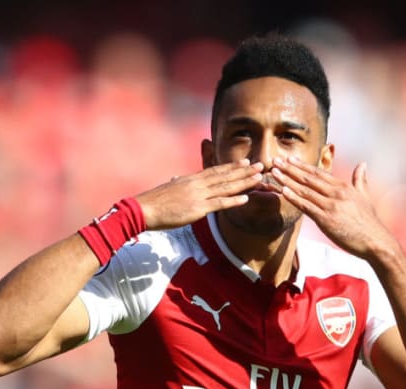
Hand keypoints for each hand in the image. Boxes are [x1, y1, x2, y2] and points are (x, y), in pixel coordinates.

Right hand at [136, 159, 263, 229]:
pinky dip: (234, 201)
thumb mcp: (168, 188)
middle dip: (244, 171)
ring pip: (226, 187)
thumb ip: (176, 182)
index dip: (232, 166)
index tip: (245, 161)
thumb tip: (175, 178)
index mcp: (191, 179)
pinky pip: (220, 204)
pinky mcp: (198, 208)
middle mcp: (198, 184)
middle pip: (225, 176)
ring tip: (259, 178)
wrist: (144, 209)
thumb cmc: (154, 201)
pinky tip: (246, 198)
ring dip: (244, 182)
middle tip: (261, 165)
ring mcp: (199, 195)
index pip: (216, 170)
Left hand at [271, 156, 398, 259]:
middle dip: (290, 168)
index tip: (288, 158)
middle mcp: (336, 193)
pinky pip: (306, 206)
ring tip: (274, 173)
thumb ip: (360, 180)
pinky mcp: (326, 219)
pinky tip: (283, 191)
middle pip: (308, 178)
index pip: (318, 173)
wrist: (376, 242)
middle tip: (275, 160)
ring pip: (304, 190)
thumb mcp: (365, 197)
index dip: (302, 165)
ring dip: (287, 180)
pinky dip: (294, 198)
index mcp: (343, 187)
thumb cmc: (370, 222)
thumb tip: (363, 164)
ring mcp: (331, 205)